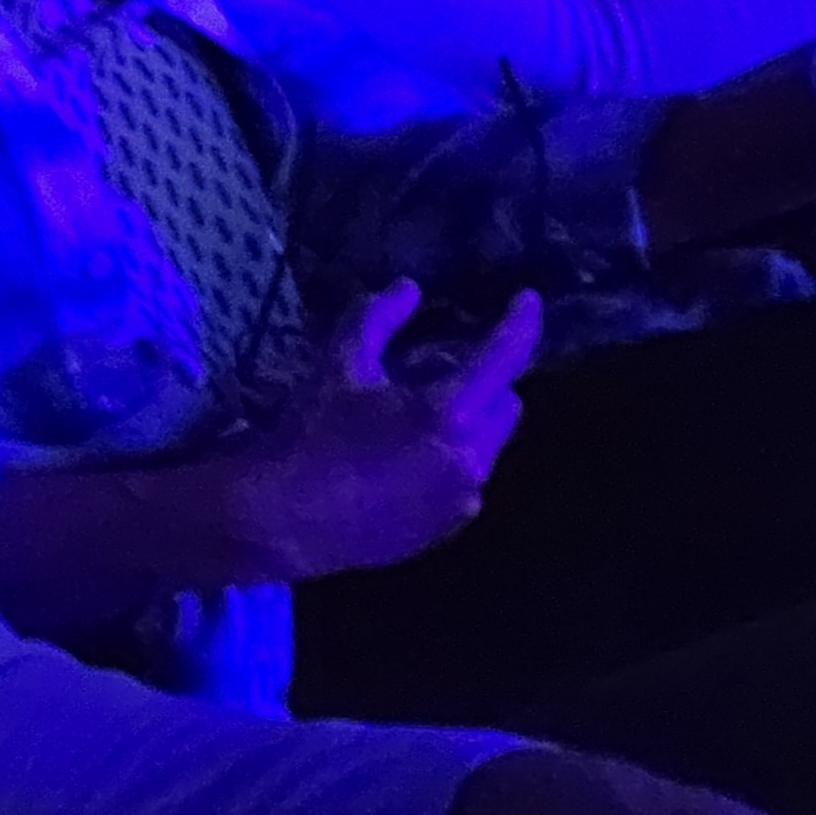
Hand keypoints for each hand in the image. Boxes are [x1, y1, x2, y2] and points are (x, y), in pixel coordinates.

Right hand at [225, 283, 538, 583]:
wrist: (288, 520)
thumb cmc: (313, 435)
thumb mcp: (337, 366)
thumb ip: (375, 319)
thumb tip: (408, 289)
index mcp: (450, 413)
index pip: (505, 357)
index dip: (521, 323)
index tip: (528, 300)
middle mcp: (472, 457)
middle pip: (505, 402)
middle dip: (483, 382)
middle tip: (434, 373)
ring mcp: (464, 497)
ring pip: (489, 443)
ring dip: (467, 421)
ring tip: (412, 419)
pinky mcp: (450, 524)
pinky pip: (467, 478)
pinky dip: (449, 458)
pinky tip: (402, 461)